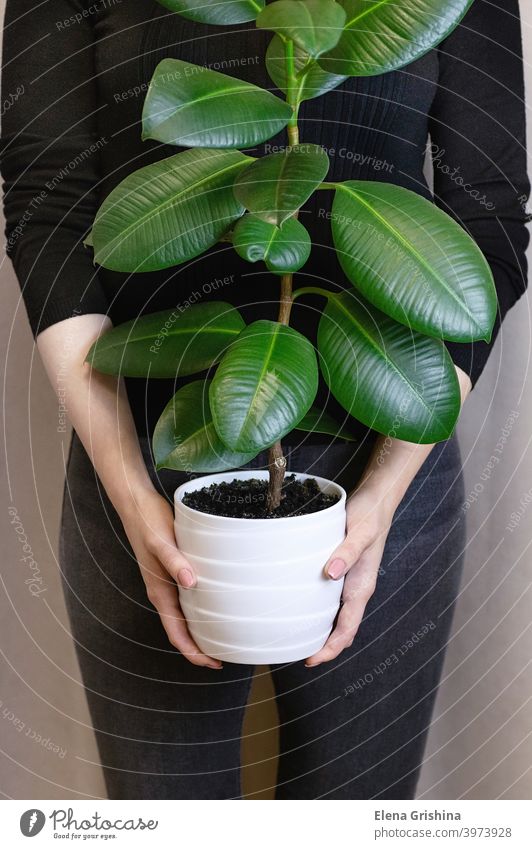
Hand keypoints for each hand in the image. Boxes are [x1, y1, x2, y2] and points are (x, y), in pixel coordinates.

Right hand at [119, 486, 222, 669]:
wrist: (136, 502)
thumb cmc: (148, 522)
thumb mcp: (161, 541)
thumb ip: (174, 561)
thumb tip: (190, 582)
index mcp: (159, 591)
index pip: (176, 632)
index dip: (193, 651)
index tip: (213, 662)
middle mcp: (162, 591)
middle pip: (180, 629)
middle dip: (199, 647)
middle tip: (223, 656)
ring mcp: (165, 582)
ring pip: (183, 615)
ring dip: (199, 630)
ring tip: (220, 637)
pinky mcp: (171, 570)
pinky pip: (185, 598)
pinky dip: (198, 609)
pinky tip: (212, 604)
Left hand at [305, 486, 395, 666]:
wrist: (377, 499)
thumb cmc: (369, 515)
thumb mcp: (360, 531)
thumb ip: (346, 552)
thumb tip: (330, 573)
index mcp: (362, 587)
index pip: (347, 630)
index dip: (330, 649)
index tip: (311, 659)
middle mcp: (356, 589)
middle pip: (341, 630)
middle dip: (323, 647)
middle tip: (297, 655)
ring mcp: (350, 581)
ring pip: (336, 617)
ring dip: (321, 631)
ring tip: (296, 639)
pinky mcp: (342, 571)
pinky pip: (331, 599)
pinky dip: (319, 611)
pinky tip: (301, 607)